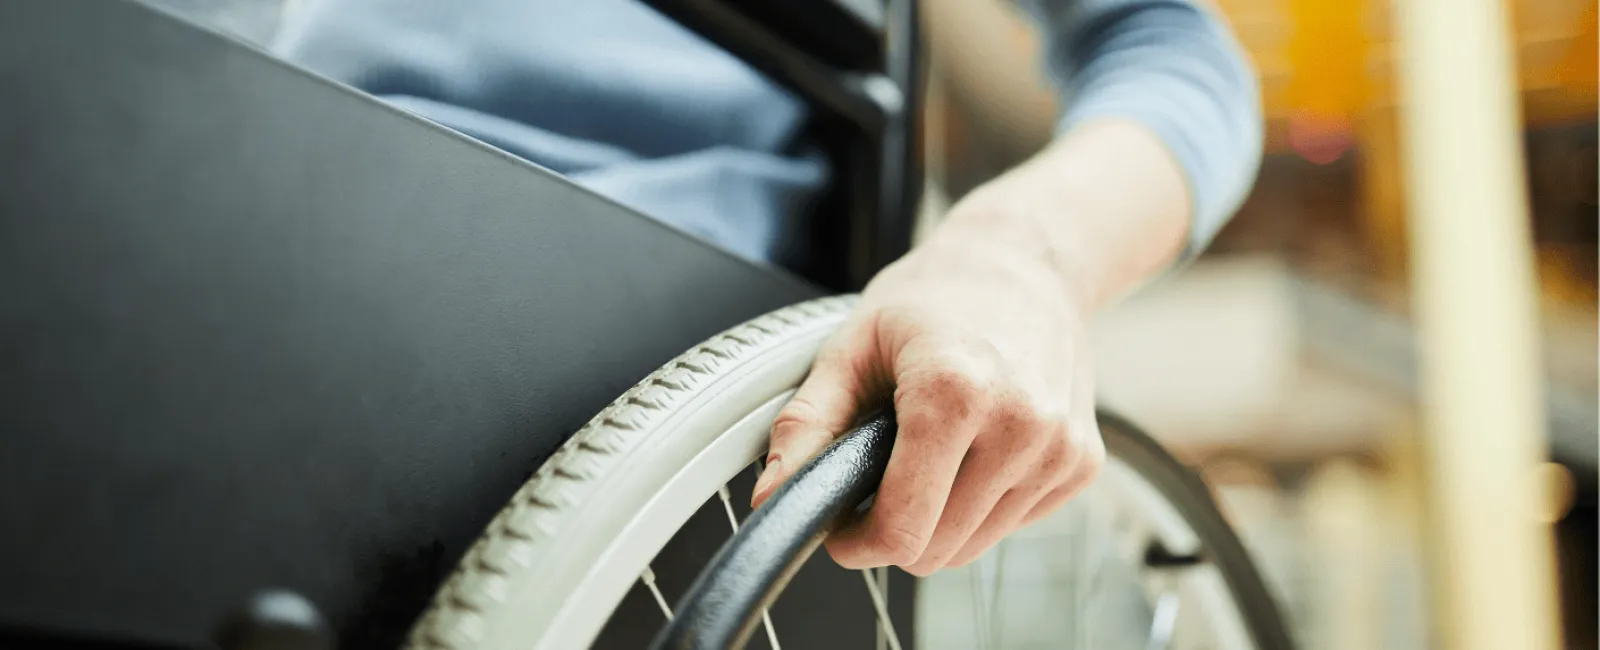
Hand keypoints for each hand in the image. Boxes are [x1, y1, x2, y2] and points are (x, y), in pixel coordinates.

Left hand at [750, 204, 1104, 575]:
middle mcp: (1019, 424)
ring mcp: (1058, 448)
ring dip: (939, 521)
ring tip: (929, 455)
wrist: (1026, 262)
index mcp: (954, 391)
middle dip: (895, 532)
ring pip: (974, 547)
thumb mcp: (852, 344)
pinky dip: (982, 506)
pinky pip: (1012, 525)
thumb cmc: (936, 297)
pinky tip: (974, 450)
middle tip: (878, 481)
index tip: (843, 529)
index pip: (904, 528)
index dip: (859, 543)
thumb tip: (771, 495)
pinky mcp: (1082, 462)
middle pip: (938, 550)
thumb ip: (807, 424)